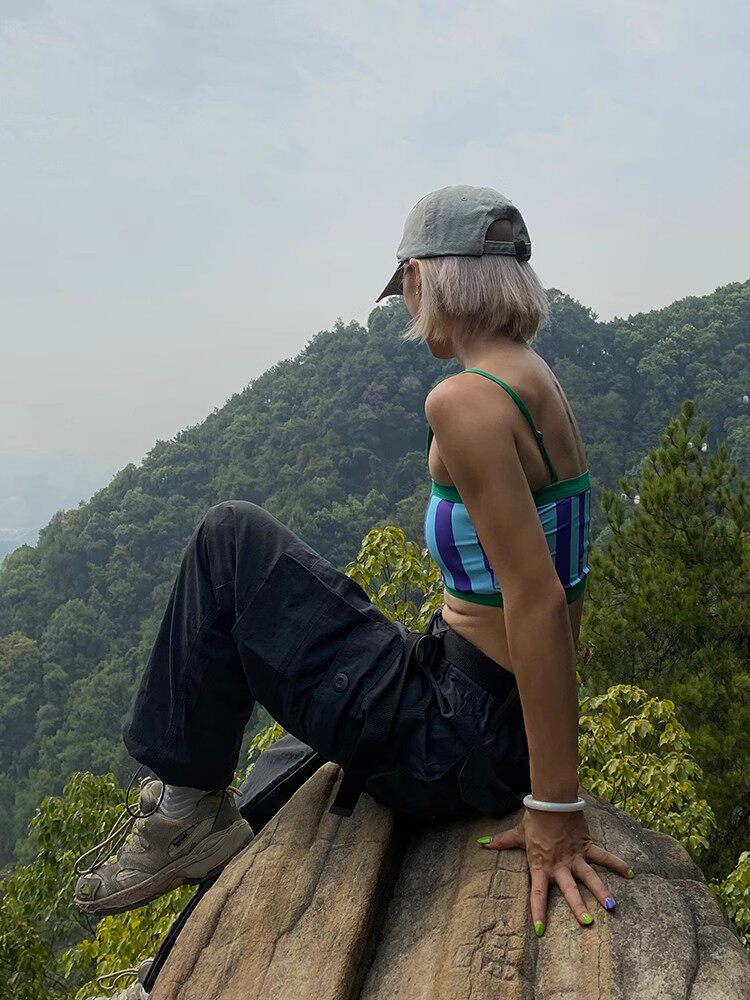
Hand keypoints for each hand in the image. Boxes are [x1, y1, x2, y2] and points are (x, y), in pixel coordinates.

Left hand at [478, 807, 633, 935]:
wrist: (551, 800)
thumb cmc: (534, 818)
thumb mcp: (518, 833)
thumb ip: (502, 842)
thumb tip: (483, 844)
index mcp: (541, 865)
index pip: (537, 893)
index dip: (538, 912)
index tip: (541, 931)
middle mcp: (559, 865)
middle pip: (569, 889)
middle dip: (578, 907)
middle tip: (586, 923)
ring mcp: (575, 856)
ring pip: (590, 877)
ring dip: (601, 891)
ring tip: (612, 907)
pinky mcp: (587, 846)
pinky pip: (604, 856)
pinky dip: (617, 863)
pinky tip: (630, 873)